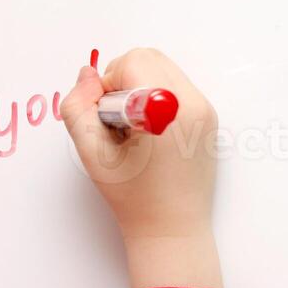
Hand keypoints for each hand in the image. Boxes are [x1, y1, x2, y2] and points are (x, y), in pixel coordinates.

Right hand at [60, 48, 220, 287]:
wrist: (172, 229)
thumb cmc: (132, 197)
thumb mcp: (91, 154)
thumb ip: (77, 108)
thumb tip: (87, 75)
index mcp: (165, 110)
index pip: (132, 62)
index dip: (109, 86)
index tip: (108, 119)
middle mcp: (193, 103)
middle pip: (150, 58)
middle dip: (125, 80)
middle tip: (119, 122)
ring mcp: (205, 110)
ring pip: (163, 69)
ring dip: (140, 87)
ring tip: (136, 129)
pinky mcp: (209, 118)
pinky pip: (177, 87)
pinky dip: (157, 98)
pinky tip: (151, 134)